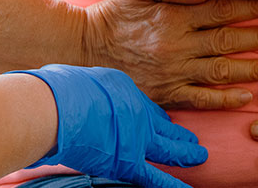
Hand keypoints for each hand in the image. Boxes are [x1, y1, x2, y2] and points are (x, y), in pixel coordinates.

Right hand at [14, 64, 207, 187]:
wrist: (56, 108)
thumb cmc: (58, 92)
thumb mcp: (81, 80)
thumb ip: (90, 93)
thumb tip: (79, 99)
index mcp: (124, 90)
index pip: (146, 107)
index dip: (157, 117)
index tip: (165, 121)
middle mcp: (136, 113)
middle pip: (163, 127)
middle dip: (179, 134)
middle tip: (192, 138)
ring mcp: (136, 137)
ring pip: (169, 149)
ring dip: (186, 154)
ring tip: (201, 156)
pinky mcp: (128, 161)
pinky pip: (155, 177)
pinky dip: (173, 185)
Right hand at [84, 0, 257, 109]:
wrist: (84, 49)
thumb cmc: (114, 15)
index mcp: (175, 15)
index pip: (222, 10)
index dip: (251, 8)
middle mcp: (178, 42)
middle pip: (228, 39)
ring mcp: (174, 69)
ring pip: (221, 70)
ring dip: (252, 68)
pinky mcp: (166, 91)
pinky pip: (201, 98)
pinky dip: (224, 98)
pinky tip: (245, 97)